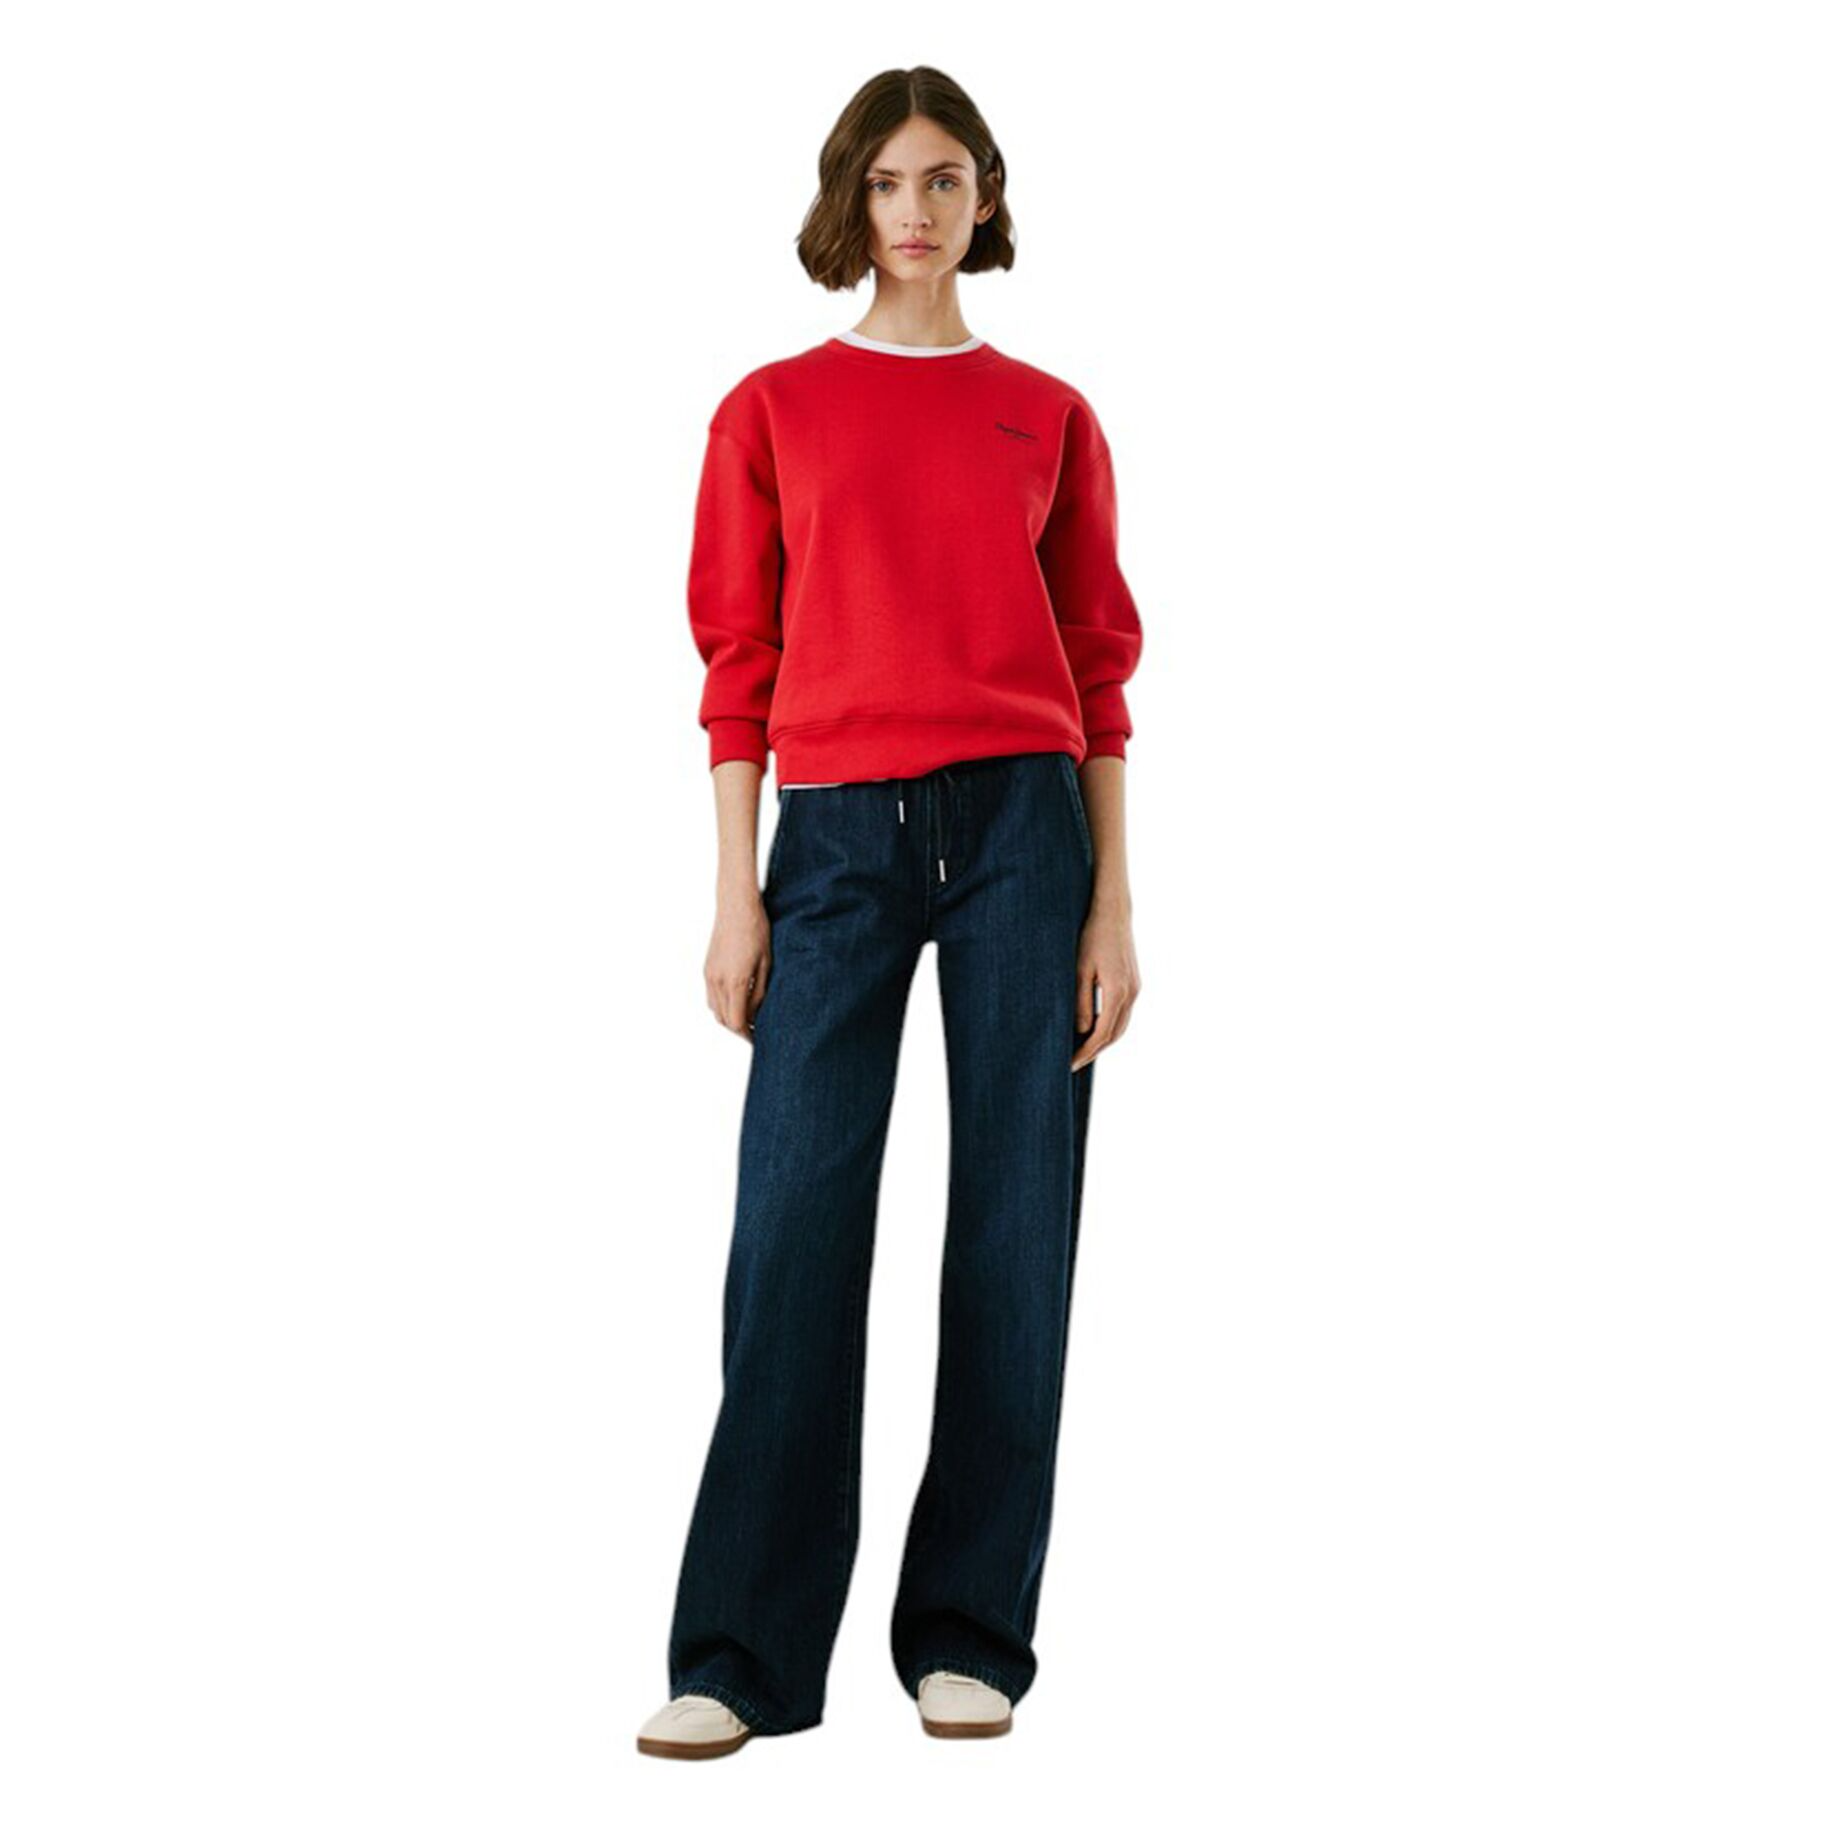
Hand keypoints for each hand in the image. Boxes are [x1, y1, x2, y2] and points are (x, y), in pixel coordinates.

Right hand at [705, 888, 772, 1039]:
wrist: (736, 906)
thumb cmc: (756, 930)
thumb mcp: (767, 964)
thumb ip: (760, 992)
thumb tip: (757, 1014)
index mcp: (735, 982)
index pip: (737, 1022)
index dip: (747, 1034)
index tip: (758, 1039)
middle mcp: (717, 981)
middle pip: (723, 1019)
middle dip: (738, 1030)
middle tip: (755, 1033)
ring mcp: (709, 974)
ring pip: (715, 1009)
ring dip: (728, 1018)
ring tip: (747, 1019)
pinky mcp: (707, 968)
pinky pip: (711, 996)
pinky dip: (722, 1005)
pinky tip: (736, 1001)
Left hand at [1070, 896, 1140, 1071]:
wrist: (1113, 913)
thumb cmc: (1091, 937)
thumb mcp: (1079, 970)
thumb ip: (1080, 1002)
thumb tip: (1081, 1030)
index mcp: (1118, 993)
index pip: (1102, 1034)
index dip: (1086, 1051)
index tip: (1071, 1063)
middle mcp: (1131, 994)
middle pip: (1115, 1034)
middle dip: (1095, 1051)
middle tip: (1075, 1063)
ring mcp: (1135, 988)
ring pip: (1121, 1025)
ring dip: (1104, 1040)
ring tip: (1083, 1049)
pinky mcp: (1134, 982)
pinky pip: (1123, 1013)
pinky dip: (1110, 1025)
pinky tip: (1095, 1027)